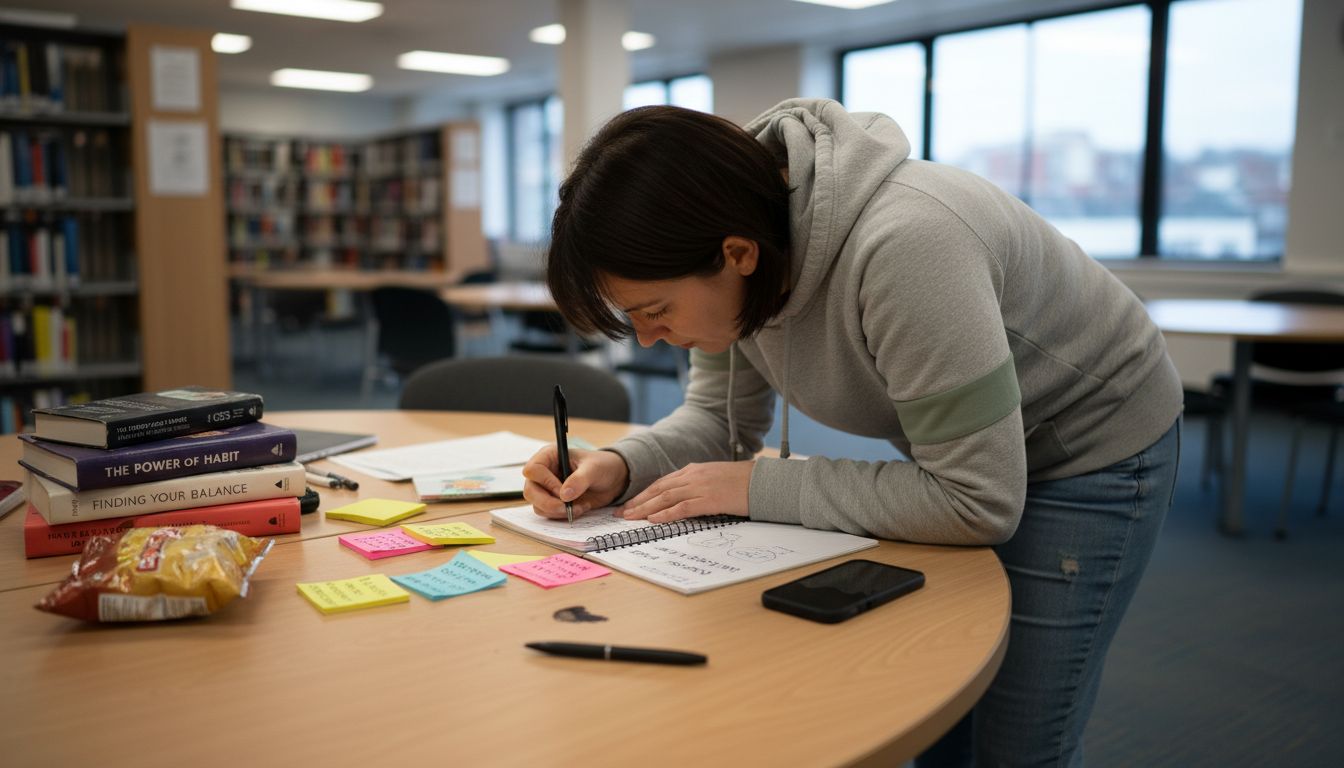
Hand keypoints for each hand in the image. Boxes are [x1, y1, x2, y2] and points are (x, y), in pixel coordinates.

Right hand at [522, 446, 628, 519]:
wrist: (613, 479)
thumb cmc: (602, 466)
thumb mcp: (594, 469)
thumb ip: (580, 480)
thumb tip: (564, 495)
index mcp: (550, 456)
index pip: (533, 470)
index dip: (545, 482)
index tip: (562, 491)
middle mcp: (544, 472)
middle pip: (530, 491)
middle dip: (548, 503)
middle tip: (566, 507)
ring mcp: (547, 489)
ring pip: (538, 505)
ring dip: (557, 511)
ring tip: (579, 507)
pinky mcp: (553, 502)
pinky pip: (548, 513)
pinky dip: (562, 516)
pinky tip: (579, 509)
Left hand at [619, 461, 753, 523]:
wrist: (762, 481)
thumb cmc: (741, 482)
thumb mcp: (714, 478)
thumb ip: (697, 485)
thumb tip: (682, 499)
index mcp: (693, 471)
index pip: (661, 483)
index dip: (643, 494)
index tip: (629, 504)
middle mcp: (693, 476)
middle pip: (658, 490)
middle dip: (638, 502)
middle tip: (621, 513)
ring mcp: (700, 487)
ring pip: (665, 498)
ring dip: (645, 509)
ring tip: (630, 518)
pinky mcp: (710, 500)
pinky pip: (683, 507)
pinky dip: (666, 514)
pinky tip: (654, 520)